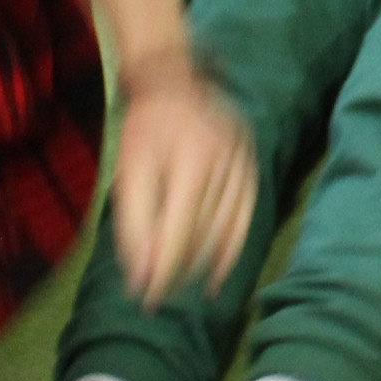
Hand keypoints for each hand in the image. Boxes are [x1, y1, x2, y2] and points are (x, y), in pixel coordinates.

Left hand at [109, 55, 257, 307]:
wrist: (173, 82)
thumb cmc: (145, 130)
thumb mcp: (128, 174)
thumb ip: (135, 226)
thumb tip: (141, 279)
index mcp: (191, 161)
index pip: (179, 231)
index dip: (163, 269)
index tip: (147, 298)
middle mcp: (225, 161)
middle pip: (204, 233)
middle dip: (179, 270)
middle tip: (158, 296)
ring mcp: (243, 161)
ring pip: (228, 228)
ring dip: (205, 264)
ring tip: (183, 286)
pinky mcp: (251, 164)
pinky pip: (247, 215)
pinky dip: (233, 247)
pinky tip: (217, 270)